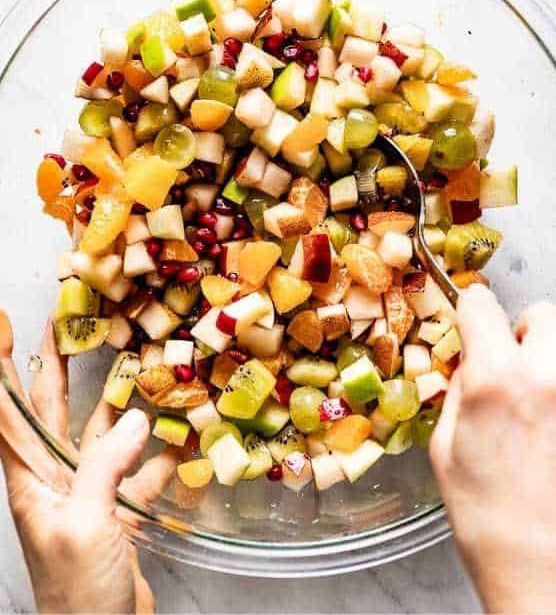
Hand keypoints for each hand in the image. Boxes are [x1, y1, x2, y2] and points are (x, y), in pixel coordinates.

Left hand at [0, 312, 182, 613]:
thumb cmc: (77, 593)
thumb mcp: (85, 525)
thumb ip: (106, 467)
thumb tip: (137, 418)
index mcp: (31, 482)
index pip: (9, 415)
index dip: (5, 371)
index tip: (6, 327)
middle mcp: (54, 481)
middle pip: (50, 411)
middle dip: (57, 366)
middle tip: (68, 321)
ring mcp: (87, 497)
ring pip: (100, 432)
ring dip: (115, 397)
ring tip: (132, 355)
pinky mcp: (118, 514)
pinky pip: (140, 469)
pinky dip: (160, 448)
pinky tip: (184, 429)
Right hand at [431, 289, 555, 614]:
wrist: (547, 572)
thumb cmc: (491, 525)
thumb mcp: (447, 450)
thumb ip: (460, 391)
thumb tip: (470, 360)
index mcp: (496, 378)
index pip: (482, 304)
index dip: (469, 310)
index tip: (467, 319)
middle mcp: (545, 372)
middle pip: (538, 310)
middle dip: (518, 327)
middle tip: (503, 362)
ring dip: (541, 356)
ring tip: (524, 403)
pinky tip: (543, 424)